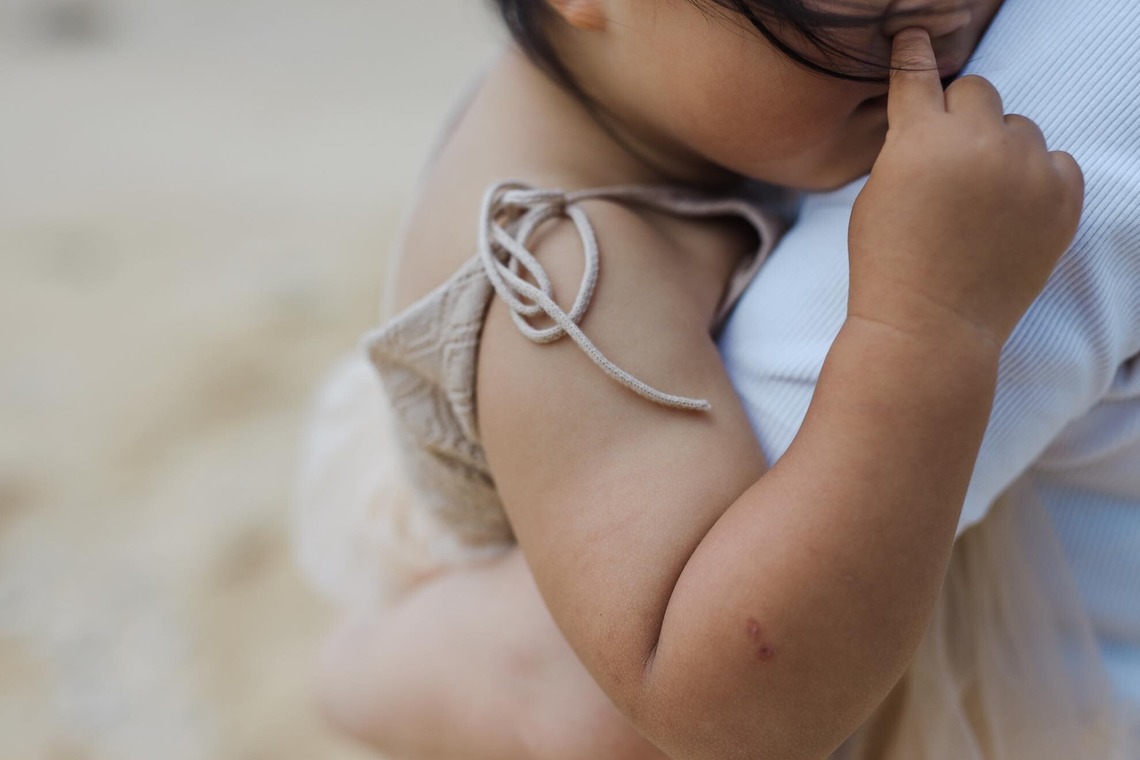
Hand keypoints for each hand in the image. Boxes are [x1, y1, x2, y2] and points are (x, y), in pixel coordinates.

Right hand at [848, 28, 1083, 349]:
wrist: (930, 327)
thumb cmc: (888, 265)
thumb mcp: (877, 193)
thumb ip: (907, 145)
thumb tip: (936, 121)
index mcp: (920, 139)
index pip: (918, 71)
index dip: (913, 53)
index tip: (915, 37)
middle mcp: (978, 144)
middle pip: (978, 90)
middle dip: (961, 118)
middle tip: (948, 161)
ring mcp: (1027, 170)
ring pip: (1020, 126)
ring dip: (1000, 149)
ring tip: (980, 199)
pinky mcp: (1063, 198)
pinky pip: (1056, 161)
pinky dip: (1036, 178)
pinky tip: (1010, 211)